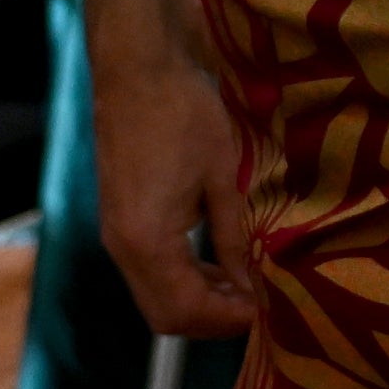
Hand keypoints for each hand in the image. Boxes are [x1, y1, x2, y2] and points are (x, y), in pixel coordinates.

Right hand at [92, 54, 256, 336]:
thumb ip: (237, 237)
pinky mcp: (122, 219)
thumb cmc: (186, 114)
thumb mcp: (225, 177)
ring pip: (157, 294)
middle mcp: (122, 247)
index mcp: (145, 241)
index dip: (228, 320)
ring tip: (254, 287)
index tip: (272, 313)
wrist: (141, 69)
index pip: (184, 310)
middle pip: (165, 314)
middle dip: (215, 319)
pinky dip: (188, 277)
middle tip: (266, 306)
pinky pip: (154, 269)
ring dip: (203, 299)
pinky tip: (227, 263)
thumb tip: (254, 284)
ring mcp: (117, 234)